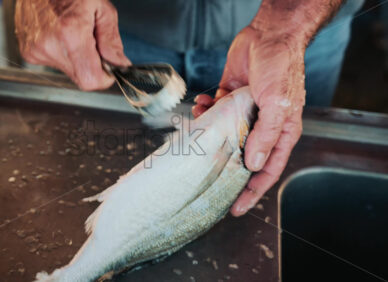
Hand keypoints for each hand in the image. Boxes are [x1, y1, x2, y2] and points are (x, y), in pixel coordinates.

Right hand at [15, 0, 130, 90]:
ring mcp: (36, 50)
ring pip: (68, 71)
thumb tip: (118, 63)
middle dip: (91, 65)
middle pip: (80, 77)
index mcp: (71, 33)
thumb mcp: (101, 7)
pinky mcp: (28, 52)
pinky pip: (54, 64)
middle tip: (91, 42)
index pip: (91, 80)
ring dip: (77, 59)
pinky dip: (62, 53)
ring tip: (73, 33)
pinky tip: (60, 35)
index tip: (109, 68)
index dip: (104, 77)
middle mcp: (50, 45)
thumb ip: (111, 40)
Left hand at [192, 26, 305, 215]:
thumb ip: (265, 134)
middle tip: (205, 184)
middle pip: (242, 159)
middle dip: (224, 171)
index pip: (267, 171)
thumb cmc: (281, 67)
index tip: (236, 209)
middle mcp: (261, 127)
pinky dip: (204, 112)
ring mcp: (244, 113)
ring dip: (210, 136)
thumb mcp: (278, 104)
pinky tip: (201, 105)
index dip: (252, 193)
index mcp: (280, 133)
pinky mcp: (228, 99)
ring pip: (223, 137)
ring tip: (199, 133)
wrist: (268, 35)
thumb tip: (253, 165)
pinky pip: (213, 114)